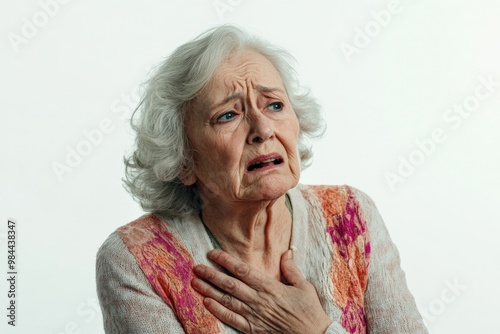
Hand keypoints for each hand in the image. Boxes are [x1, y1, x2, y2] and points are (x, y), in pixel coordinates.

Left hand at [191, 249, 331, 332]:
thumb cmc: (309, 311)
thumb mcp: (304, 286)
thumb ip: (291, 269)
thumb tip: (287, 252)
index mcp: (270, 286)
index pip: (243, 270)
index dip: (226, 260)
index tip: (213, 253)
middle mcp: (259, 300)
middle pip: (230, 284)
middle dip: (211, 274)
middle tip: (196, 267)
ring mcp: (254, 315)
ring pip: (227, 301)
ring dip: (209, 291)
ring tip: (195, 282)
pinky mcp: (253, 329)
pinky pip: (231, 319)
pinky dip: (218, 311)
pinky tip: (207, 303)